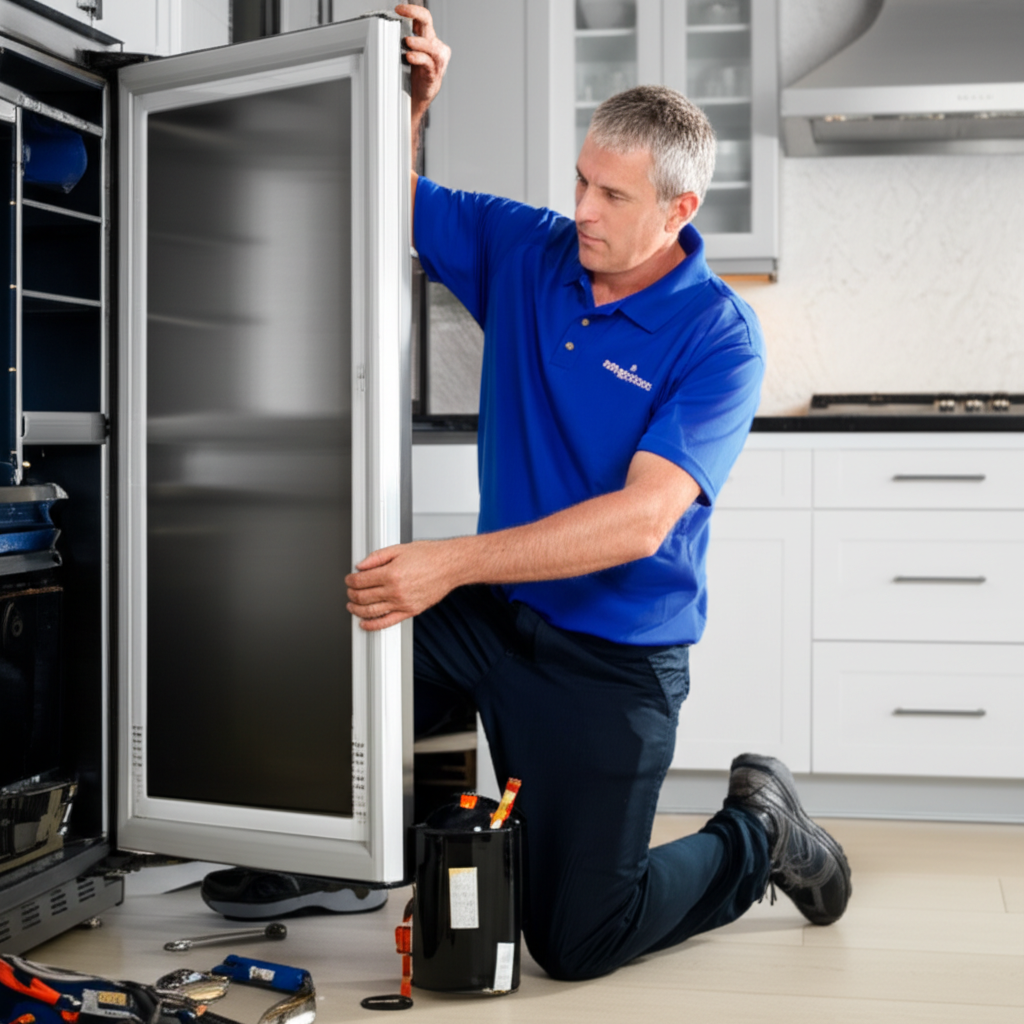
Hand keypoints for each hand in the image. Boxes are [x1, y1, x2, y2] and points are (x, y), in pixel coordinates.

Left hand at [346, 540, 462, 630]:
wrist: (450, 566)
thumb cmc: (429, 556)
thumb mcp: (399, 549)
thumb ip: (377, 557)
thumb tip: (361, 565)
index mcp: (391, 573)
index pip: (360, 581)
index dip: (350, 580)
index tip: (349, 579)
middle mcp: (395, 590)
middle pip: (362, 597)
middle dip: (351, 594)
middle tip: (350, 590)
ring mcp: (402, 603)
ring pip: (371, 611)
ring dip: (357, 610)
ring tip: (352, 606)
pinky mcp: (410, 611)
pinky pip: (387, 622)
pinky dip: (372, 625)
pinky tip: (364, 623)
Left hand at [395, 4, 450, 118]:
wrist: (416, 99)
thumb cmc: (411, 76)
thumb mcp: (405, 53)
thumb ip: (400, 40)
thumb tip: (384, 27)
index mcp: (427, 39)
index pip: (423, 17)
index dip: (412, 9)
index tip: (398, 8)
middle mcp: (434, 46)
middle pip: (427, 22)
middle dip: (414, 13)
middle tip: (400, 12)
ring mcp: (436, 60)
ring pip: (430, 45)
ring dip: (418, 42)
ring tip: (407, 42)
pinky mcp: (434, 74)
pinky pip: (428, 63)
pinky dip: (418, 58)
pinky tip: (410, 56)